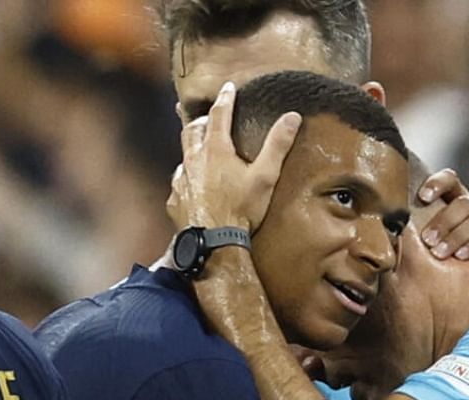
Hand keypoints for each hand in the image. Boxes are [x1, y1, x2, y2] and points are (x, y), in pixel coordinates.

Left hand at [166, 81, 301, 232]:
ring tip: (200, 149)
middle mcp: (194, 159)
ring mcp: (181, 180)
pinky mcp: (175, 199)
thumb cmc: (241, 209)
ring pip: (183, 155)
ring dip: (192, 148)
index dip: (225, 99)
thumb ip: (278, 145)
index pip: (219, 114)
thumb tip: (293, 116)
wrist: (214, 242)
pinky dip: (186, 178)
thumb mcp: (265, 175)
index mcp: (216, 149)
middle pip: (193, 130)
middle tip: (208, 118)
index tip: (228, 88)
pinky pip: (179, 182)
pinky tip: (192, 185)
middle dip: (201, 120)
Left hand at [416, 169, 468, 259]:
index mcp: (456, 200)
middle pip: (463, 202)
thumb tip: (383, 229)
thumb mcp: (425, 244)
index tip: (422, 197)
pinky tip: (460, 257)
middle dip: (443, 221)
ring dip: (456, 236)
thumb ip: (411, 233)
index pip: (451, 179)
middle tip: (426, 241)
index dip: (438, 183)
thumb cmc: (442, 261)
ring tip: (439, 253)